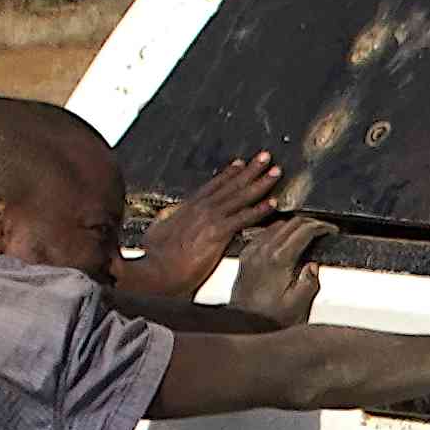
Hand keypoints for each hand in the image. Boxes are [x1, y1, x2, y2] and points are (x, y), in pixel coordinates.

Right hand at [123, 151, 284, 299]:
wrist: (153, 272)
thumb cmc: (155, 259)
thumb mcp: (158, 232)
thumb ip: (168, 222)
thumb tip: (169, 217)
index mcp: (187, 208)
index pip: (212, 186)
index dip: (228, 174)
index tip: (240, 164)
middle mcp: (199, 208)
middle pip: (230, 185)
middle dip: (250, 170)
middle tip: (266, 157)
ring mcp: (208, 219)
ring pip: (240, 196)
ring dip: (260, 183)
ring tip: (276, 172)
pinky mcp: (216, 233)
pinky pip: (243, 218)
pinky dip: (259, 210)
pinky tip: (273, 204)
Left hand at [227, 216, 329, 326]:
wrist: (242, 325)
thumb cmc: (268, 319)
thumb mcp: (297, 306)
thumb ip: (309, 283)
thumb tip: (314, 265)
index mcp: (279, 260)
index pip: (304, 231)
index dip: (322, 227)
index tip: (331, 230)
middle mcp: (263, 251)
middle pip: (291, 223)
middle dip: (311, 222)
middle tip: (324, 229)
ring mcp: (252, 252)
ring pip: (277, 225)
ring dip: (294, 225)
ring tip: (308, 233)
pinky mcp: (246, 256)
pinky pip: (263, 233)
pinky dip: (278, 231)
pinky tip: (284, 239)